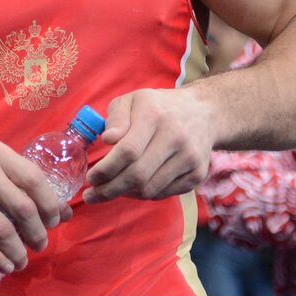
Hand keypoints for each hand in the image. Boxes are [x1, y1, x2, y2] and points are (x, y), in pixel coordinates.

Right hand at [0, 142, 72, 273]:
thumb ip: (29, 191)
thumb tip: (67, 213)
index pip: (33, 178)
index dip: (49, 204)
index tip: (54, 223)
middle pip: (21, 205)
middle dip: (36, 231)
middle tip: (40, 245)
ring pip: (0, 227)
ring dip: (16, 250)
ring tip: (22, 261)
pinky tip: (5, 265)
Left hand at [83, 89, 212, 203]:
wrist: (204, 113)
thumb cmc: (158, 107)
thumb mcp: (132, 100)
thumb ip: (116, 118)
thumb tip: (108, 140)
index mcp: (154, 115)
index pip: (127, 151)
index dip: (106, 169)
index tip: (91, 178)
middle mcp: (175, 136)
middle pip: (138, 175)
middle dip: (110, 189)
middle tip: (93, 194)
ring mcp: (189, 157)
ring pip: (150, 189)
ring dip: (126, 194)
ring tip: (112, 189)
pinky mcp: (197, 173)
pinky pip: (165, 194)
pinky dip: (145, 194)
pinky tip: (134, 187)